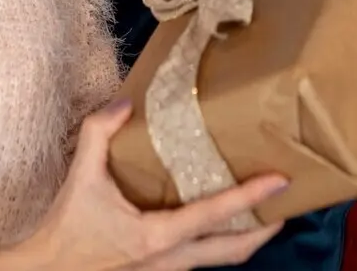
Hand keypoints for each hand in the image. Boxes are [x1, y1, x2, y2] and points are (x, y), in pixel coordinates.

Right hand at [13, 99, 286, 270]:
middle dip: (267, 227)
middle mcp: (172, 260)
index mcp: (157, 236)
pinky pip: (205, 262)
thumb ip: (98, 134)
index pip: (215, 214)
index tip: (281, 180)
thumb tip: (123, 102)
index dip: (251, 196)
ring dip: (248, 237)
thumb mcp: (81, 176)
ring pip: (223, 260)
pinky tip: (227, 224)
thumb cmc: (67, 227)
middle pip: (235, 249)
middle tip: (289, 201)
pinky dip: (224, 244)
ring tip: (268, 210)